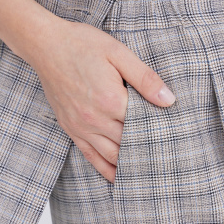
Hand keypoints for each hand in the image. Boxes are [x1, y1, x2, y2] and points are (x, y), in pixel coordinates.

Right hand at [30, 19, 175, 182]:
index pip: (144, 126)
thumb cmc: (83, 44)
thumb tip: (169, 100)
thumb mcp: (118, 53)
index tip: (177, 140)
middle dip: (149, 152)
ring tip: (150, 174)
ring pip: (112, 156)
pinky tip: (119, 179)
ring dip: (130, 166)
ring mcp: (81, 127)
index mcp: (110, 100)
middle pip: (130, 144)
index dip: (161, 133)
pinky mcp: (71, 129)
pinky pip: (91, 156)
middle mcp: (95, 119)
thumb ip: (145, 78)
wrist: (45, 45)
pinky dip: (107, 170)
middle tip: (171, 161)